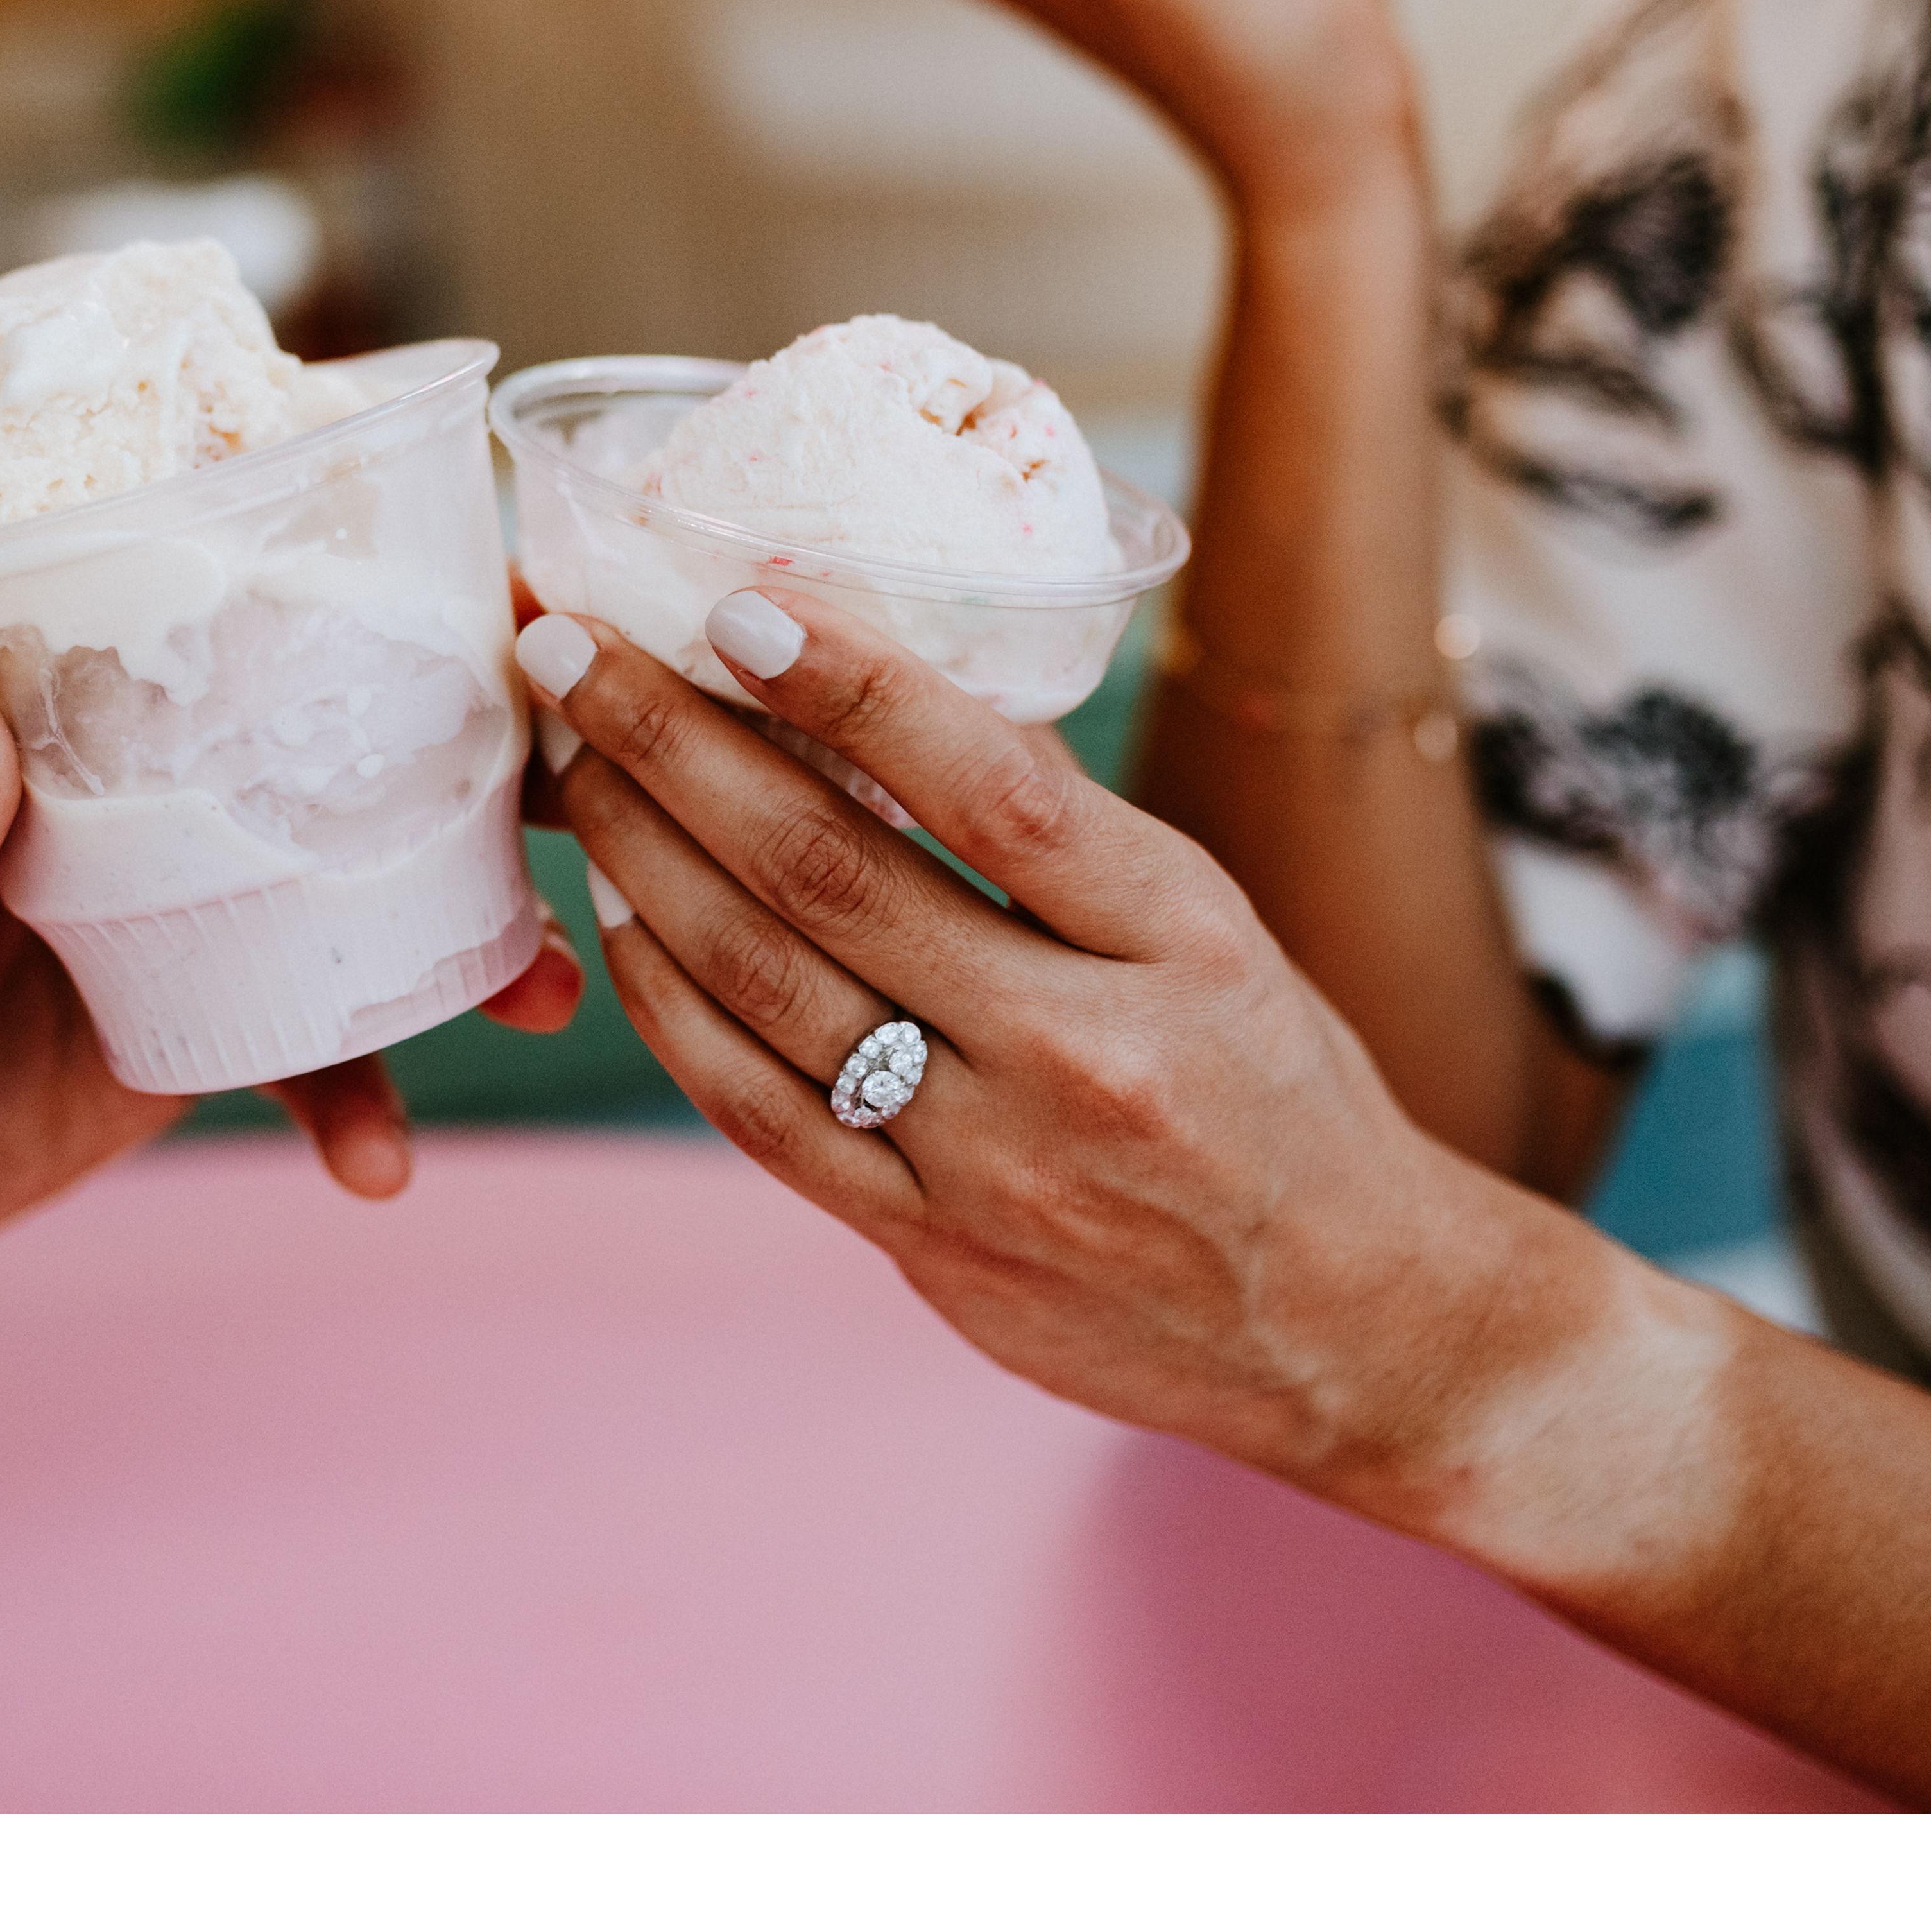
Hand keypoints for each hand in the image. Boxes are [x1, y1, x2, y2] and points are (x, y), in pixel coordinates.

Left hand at [0, 647, 583, 1291]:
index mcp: (51, 722)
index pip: (220, 623)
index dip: (361, 599)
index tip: (501, 594)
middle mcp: (130, 804)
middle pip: (331, 760)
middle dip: (467, 781)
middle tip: (587, 805)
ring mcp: (165, 923)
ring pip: (347, 905)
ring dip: (452, 946)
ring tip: (537, 996)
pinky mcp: (171, 1039)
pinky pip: (298, 1053)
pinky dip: (352, 1101)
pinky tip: (378, 1164)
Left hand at [520, 589, 1641, 1520]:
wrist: (1357, 1328)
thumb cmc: (1280, 1092)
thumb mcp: (1216, 929)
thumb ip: (1061, 833)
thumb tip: (885, 686)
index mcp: (1180, 942)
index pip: (994, 789)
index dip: (854, 686)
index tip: (740, 603)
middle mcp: (1084, 1054)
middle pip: (837, 876)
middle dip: (678, 748)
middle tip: (574, 653)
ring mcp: (997, 1168)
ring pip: (771, 990)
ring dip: (647, 860)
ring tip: (573, 768)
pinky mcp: (933, 1254)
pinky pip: (764, 1118)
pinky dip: (675, 1010)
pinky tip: (621, 922)